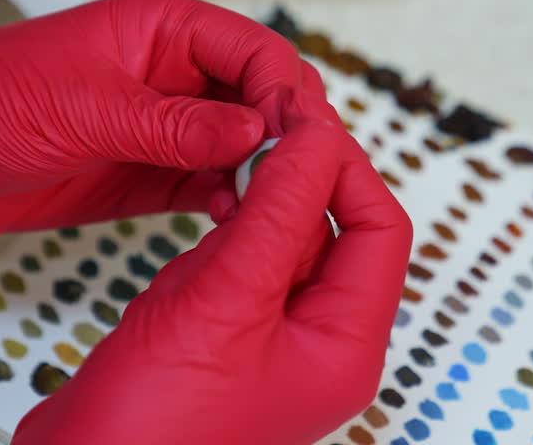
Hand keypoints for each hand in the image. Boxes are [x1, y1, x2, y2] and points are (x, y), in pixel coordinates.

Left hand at [0, 0, 334, 236]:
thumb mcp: (84, 107)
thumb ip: (173, 124)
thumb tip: (258, 131)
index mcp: (162, 29)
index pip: (254, 50)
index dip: (284, 92)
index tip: (298, 140)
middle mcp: (173, 74)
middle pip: (261, 97)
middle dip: (287, 134)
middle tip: (298, 181)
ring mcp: (163, 126)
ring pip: (243, 145)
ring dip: (264, 173)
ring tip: (275, 210)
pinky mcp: (147, 173)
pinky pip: (210, 183)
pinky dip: (233, 201)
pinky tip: (239, 223)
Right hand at [12, 122, 412, 444]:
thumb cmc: (153, 426)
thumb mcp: (227, 298)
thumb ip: (279, 211)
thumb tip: (317, 138)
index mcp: (343, 343)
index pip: (378, 228)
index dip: (344, 164)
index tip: (301, 119)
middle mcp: (314, 341)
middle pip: (334, 228)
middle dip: (298, 174)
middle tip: (260, 123)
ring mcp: (266, 337)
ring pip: (281, 239)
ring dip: (257, 198)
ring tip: (227, 163)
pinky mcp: (220, 334)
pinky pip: (239, 262)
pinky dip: (223, 229)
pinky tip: (201, 213)